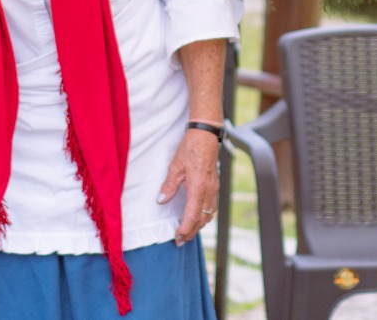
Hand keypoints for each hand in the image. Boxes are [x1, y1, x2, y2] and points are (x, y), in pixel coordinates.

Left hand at [158, 126, 220, 243]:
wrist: (206, 135)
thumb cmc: (190, 148)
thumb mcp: (175, 166)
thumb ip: (169, 185)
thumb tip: (161, 201)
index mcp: (199, 188)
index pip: (193, 216)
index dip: (185, 229)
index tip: (177, 237)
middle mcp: (209, 191)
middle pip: (202, 219)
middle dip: (191, 232)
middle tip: (180, 240)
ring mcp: (214, 188)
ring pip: (209, 214)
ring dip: (199, 225)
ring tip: (188, 232)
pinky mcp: (215, 185)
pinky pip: (212, 207)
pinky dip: (205, 216)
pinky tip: (198, 217)